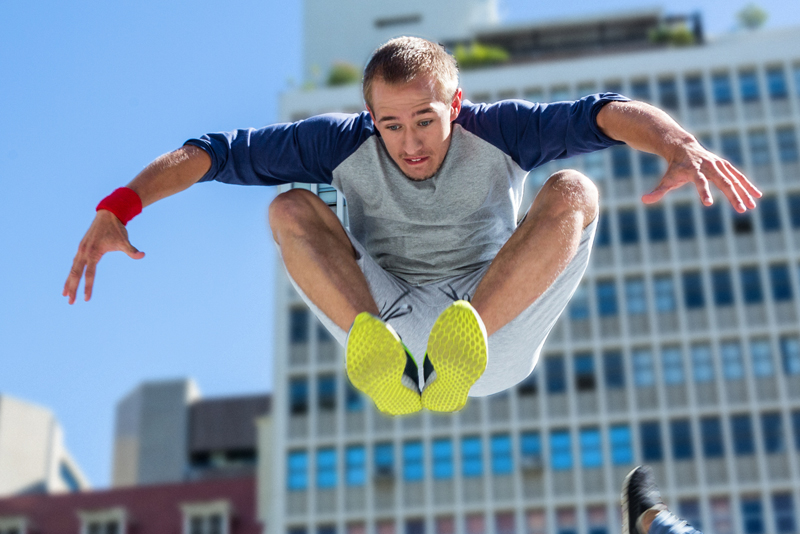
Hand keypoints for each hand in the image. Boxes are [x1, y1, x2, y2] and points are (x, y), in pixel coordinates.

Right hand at [63, 210, 144, 303]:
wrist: (108, 215)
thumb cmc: (117, 229)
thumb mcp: (124, 240)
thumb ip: (131, 250)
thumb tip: (142, 255)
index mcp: (93, 252)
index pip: (89, 274)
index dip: (88, 287)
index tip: (86, 299)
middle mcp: (84, 252)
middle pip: (75, 274)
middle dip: (72, 288)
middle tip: (70, 302)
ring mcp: (81, 250)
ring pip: (72, 269)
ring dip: (68, 282)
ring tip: (65, 294)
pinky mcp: (81, 248)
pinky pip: (74, 263)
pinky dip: (70, 272)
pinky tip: (70, 280)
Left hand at [642, 140, 761, 211]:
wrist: (683, 147)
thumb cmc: (674, 167)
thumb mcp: (666, 179)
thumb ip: (658, 191)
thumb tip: (644, 200)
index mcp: (694, 170)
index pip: (700, 182)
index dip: (703, 192)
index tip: (708, 204)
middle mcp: (709, 166)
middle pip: (722, 181)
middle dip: (733, 196)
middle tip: (741, 210)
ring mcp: (718, 164)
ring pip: (734, 178)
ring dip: (744, 192)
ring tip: (752, 206)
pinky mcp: (724, 165)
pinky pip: (738, 175)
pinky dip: (747, 184)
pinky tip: (756, 195)